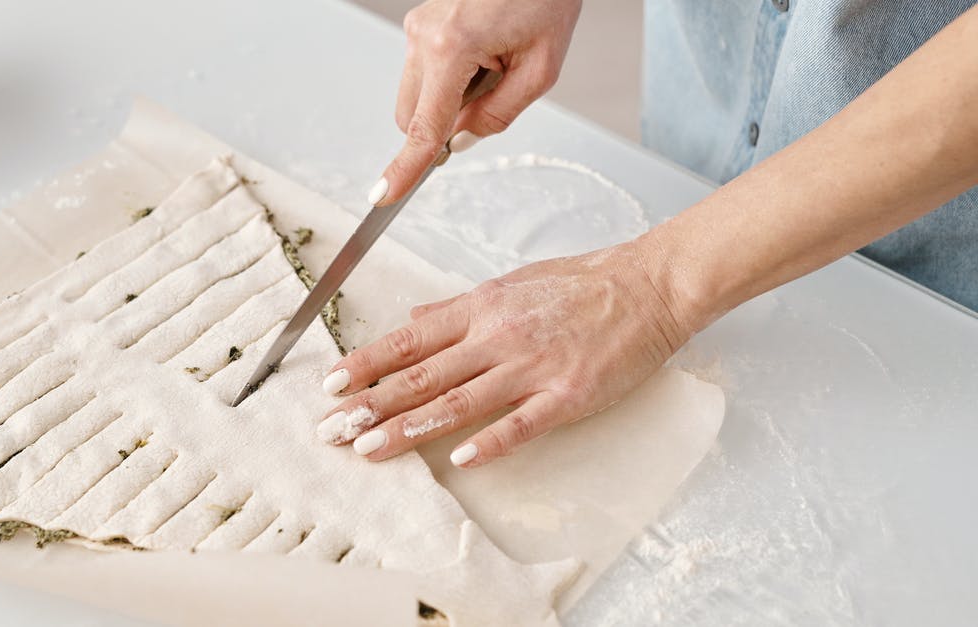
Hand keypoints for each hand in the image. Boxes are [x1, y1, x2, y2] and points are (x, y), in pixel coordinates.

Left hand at [316, 243, 690, 467]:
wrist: (647, 285)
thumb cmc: (580, 285)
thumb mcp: (510, 283)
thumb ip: (458, 306)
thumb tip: (413, 316)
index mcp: (480, 309)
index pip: (409, 341)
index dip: (365, 364)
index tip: (330, 385)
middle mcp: (497, 337)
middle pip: (421, 376)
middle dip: (369, 406)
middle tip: (331, 430)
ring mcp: (532, 367)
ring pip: (459, 401)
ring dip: (409, 428)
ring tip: (370, 450)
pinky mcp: (567, 394)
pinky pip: (522, 422)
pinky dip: (490, 441)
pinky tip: (461, 460)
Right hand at [370, 0, 582, 205]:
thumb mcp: (540, 68)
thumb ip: (498, 114)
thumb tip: (462, 140)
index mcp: (452, 48)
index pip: (424, 127)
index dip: (405, 167)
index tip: (384, 195)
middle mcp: (423, 36)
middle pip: (412, 116)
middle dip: (443, 123)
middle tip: (493, 93)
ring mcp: (417, 27)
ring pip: (415, 96)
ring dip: (448, 98)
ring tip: (492, 62)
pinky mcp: (420, 22)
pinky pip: (422, 71)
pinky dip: (448, 77)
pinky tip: (481, 51)